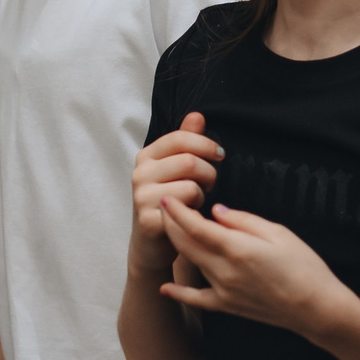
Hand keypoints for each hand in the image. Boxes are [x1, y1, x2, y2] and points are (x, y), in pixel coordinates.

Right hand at [130, 113, 218, 272]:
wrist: (152, 244)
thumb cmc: (170, 202)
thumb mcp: (176, 170)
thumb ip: (186, 142)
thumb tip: (197, 115)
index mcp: (146, 156)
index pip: (180, 138)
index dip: (205, 144)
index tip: (220, 155)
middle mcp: (139, 173)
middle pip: (189, 161)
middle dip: (210, 173)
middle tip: (212, 184)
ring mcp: (141, 197)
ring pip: (191, 186)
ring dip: (203, 195)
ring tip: (198, 201)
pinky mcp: (148, 220)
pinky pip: (186, 208)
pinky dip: (197, 211)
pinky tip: (192, 215)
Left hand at [158, 199, 348, 338]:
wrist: (316, 308)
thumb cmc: (304, 267)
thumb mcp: (278, 233)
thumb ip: (243, 220)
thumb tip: (216, 211)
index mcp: (238, 249)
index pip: (196, 226)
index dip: (177, 211)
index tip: (166, 198)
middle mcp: (225, 271)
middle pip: (185, 244)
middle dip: (171, 224)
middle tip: (163, 208)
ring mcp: (224, 291)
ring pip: (190, 264)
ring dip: (178, 246)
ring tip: (171, 230)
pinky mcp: (228, 306)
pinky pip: (197, 299)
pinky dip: (179, 293)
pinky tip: (165, 288)